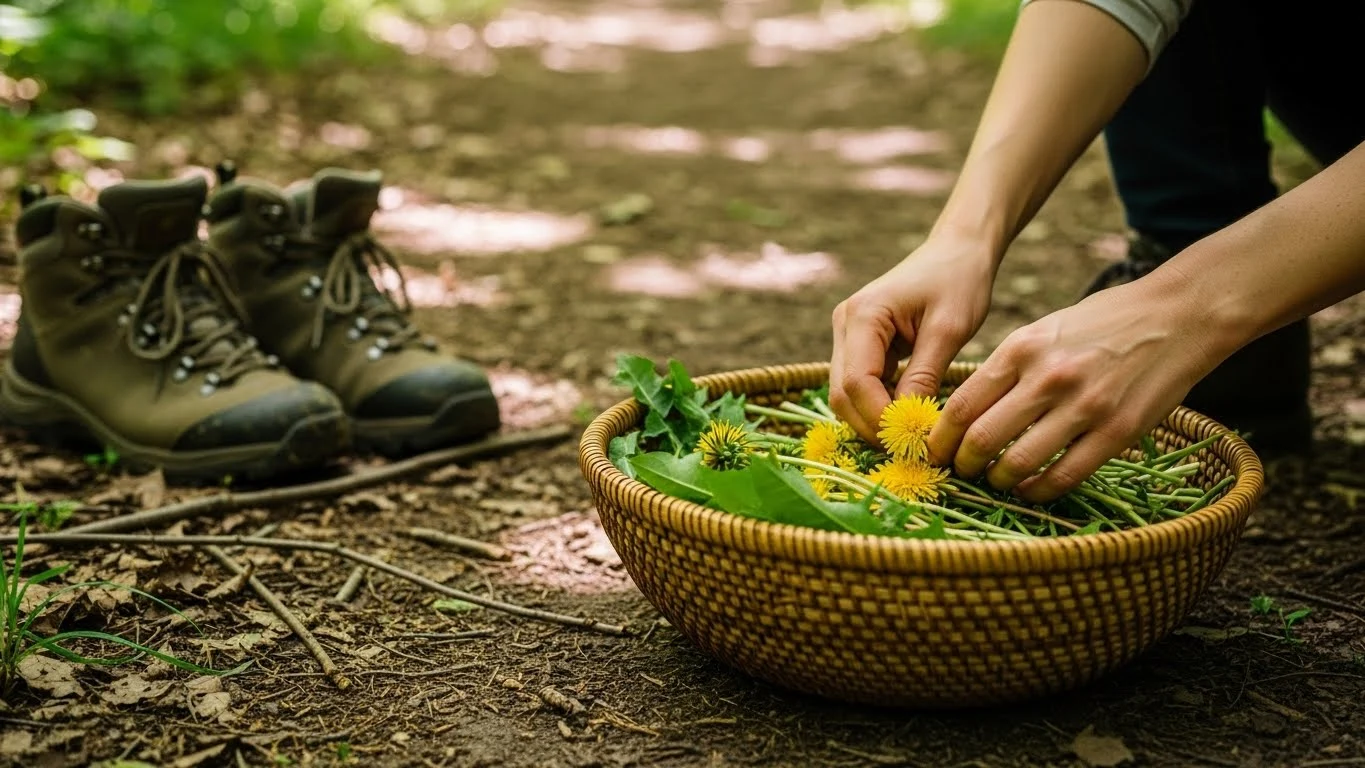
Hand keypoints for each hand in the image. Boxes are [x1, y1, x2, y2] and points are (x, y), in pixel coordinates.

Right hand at [830, 236, 995, 442]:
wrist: (957, 251)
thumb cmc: (959, 282)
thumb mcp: (948, 330)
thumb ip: (924, 376)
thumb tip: (910, 426)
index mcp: (863, 316)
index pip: (857, 383)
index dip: (881, 419)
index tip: (917, 442)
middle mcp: (844, 324)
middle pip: (841, 394)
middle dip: (873, 426)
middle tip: (913, 451)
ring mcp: (847, 334)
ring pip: (845, 394)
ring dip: (874, 420)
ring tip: (913, 438)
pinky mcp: (859, 343)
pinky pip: (859, 384)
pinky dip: (879, 405)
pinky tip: (908, 417)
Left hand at [926, 268, 1220, 501]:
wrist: (1178, 315)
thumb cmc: (1103, 322)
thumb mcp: (1044, 329)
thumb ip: (1008, 367)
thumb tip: (967, 410)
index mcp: (1022, 349)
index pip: (961, 405)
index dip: (939, 438)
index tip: (934, 451)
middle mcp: (1047, 378)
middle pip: (980, 439)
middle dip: (962, 464)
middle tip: (961, 472)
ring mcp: (1084, 407)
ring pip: (1018, 464)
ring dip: (998, 480)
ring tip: (997, 480)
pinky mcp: (1117, 432)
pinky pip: (1064, 476)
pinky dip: (1039, 491)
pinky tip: (1032, 488)